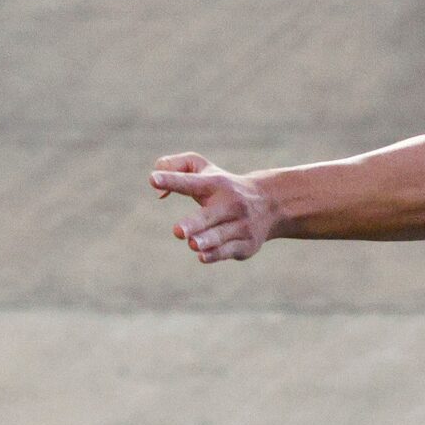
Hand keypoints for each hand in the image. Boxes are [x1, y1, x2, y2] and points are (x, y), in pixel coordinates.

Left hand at [150, 152, 270, 262]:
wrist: (271, 204)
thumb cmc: (224, 186)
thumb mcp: (203, 169)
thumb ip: (175, 168)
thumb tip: (158, 191)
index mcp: (215, 184)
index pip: (190, 182)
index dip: (172, 180)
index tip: (153, 179)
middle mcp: (230, 204)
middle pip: (209, 215)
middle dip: (194, 223)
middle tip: (178, 231)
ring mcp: (241, 225)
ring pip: (220, 235)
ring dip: (206, 240)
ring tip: (192, 243)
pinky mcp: (247, 244)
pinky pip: (229, 251)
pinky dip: (216, 254)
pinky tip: (202, 256)